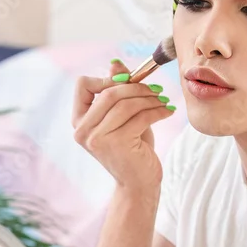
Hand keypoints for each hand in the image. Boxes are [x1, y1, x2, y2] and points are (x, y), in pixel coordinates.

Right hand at [72, 60, 175, 191]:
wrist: (138, 184)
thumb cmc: (131, 149)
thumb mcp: (123, 117)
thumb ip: (117, 91)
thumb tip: (114, 63)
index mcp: (79, 121)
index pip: (83, 85)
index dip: (106, 79)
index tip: (128, 82)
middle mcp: (83, 130)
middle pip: (109, 92)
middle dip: (136, 87)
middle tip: (156, 90)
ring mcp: (97, 138)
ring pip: (127, 104)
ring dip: (150, 99)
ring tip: (164, 102)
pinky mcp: (116, 144)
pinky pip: (141, 116)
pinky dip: (158, 111)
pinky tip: (167, 111)